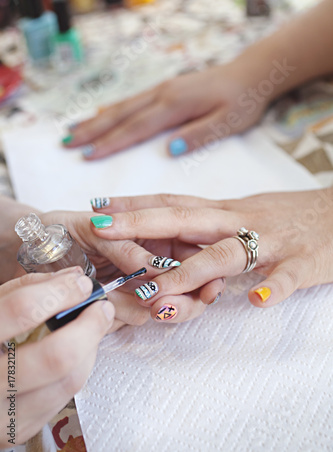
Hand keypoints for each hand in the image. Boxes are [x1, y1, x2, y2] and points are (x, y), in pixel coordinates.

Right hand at [0, 268, 113, 445]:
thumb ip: (29, 287)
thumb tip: (73, 277)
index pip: (22, 310)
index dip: (61, 293)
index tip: (82, 284)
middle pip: (56, 355)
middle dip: (90, 326)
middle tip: (102, 308)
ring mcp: (3, 412)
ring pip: (68, 380)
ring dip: (90, 349)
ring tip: (92, 329)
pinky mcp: (19, 429)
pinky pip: (64, 397)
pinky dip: (79, 369)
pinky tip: (78, 352)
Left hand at [41, 211, 223, 327]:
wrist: (26, 249)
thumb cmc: (59, 228)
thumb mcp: (90, 228)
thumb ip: (124, 246)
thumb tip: (155, 267)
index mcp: (151, 236)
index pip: (188, 253)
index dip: (203, 270)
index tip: (209, 285)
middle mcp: (149, 264)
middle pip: (186, 285)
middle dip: (188, 298)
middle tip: (178, 304)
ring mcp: (135, 287)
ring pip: (166, 305)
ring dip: (165, 309)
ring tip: (144, 304)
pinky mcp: (117, 307)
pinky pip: (134, 316)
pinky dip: (131, 316)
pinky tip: (120, 311)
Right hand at [61, 63, 265, 159]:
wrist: (251, 73)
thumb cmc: (242, 101)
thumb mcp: (228, 123)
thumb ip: (199, 135)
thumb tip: (170, 149)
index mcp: (175, 105)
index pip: (137, 128)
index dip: (111, 143)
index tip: (87, 155)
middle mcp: (163, 94)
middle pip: (121, 114)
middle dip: (92, 130)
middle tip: (66, 143)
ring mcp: (162, 89)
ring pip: (123, 105)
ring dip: (96, 118)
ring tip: (73, 129)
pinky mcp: (165, 88)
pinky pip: (132, 100)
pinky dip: (112, 110)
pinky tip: (101, 116)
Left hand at [89, 189, 332, 310]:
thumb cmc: (286, 216)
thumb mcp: (241, 214)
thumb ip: (208, 226)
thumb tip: (168, 235)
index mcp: (224, 211)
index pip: (172, 203)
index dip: (134, 204)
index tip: (97, 206)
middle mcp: (239, 220)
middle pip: (185, 219)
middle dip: (141, 224)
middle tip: (101, 229)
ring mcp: (270, 241)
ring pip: (226, 253)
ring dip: (190, 272)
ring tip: (157, 292)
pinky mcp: (302, 262)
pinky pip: (286, 276)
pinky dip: (272, 287)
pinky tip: (256, 300)